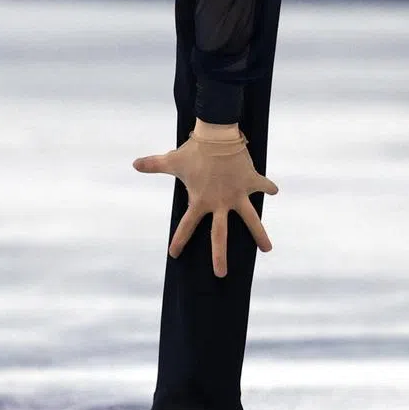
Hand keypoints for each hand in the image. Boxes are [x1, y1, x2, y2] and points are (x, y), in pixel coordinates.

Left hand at [133, 123, 278, 277]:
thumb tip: (134, 164)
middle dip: (219, 256)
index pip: (186, 225)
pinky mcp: (250, 181)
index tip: (174, 255)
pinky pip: (263, 185)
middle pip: (220, 236)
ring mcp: (237, 194)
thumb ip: (154, 164)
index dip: (179, 240)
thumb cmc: (194, 151)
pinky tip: (274, 191)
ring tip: (267, 249)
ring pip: (251, 220)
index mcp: (200, 201)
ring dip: (259, 234)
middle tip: (221, 274)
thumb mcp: (173, 161)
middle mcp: (220, 203)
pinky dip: (269, 187)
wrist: (217, 135)